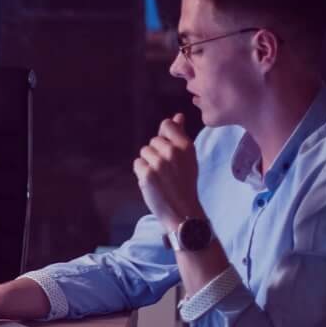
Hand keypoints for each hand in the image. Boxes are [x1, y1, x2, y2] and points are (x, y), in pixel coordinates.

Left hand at [133, 113, 202, 231]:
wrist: (182, 210)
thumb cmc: (185, 183)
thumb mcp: (188, 158)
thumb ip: (180, 135)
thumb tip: (178, 116)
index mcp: (186, 146)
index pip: (166, 125)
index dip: (164, 136)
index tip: (169, 151)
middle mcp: (172, 152)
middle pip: (153, 141)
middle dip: (156, 154)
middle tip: (167, 170)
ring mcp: (159, 163)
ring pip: (144, 152)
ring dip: (148, 163)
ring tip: (160, 177)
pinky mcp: (146, 174)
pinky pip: (137, 164)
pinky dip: (142, 173)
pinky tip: (153, 182)